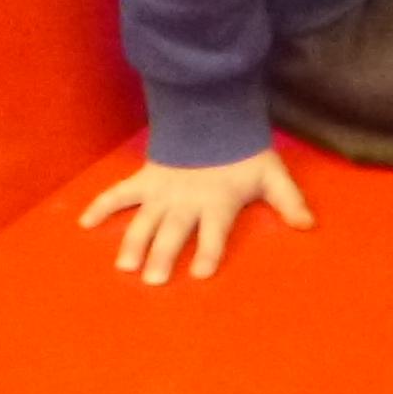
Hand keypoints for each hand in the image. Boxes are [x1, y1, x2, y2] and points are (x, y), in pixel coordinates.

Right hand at [80, 148, 313, 285]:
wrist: (213, 114)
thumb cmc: (243, 154)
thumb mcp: (271, 175)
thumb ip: (289, 201)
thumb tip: (308, 225)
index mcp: (217, 201)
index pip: (214, 230)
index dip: (209, 250)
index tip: (202, 273)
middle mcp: (187, 200)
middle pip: (174, 231)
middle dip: (164, 254)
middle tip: (155, 279)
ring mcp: (162, 191)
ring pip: (144, 219)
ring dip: (134, 242)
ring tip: (125, 265)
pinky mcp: (144, 180)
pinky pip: (119, 193)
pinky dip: (101, 206)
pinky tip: (84, 223)